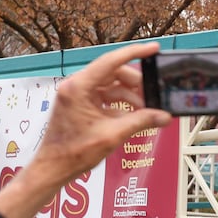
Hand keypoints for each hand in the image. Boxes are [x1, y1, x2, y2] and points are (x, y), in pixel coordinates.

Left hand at [0, 43, 171, 217]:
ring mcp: (77, 95)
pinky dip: (120, 104)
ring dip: (129, 95)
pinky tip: (134, 116)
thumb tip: (164, 116)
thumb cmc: (74, 152)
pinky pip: (104, 97)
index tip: (154, 49)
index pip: (111, 61)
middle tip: (153, 93)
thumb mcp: (113, 135)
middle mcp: (76, 86)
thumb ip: (141, 122)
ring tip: (146, 109)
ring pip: (110, 85)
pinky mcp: (80, 104)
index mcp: (79, 87)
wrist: (53, 168)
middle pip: (113, 73)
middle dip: (135, 83)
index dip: (135, 53)